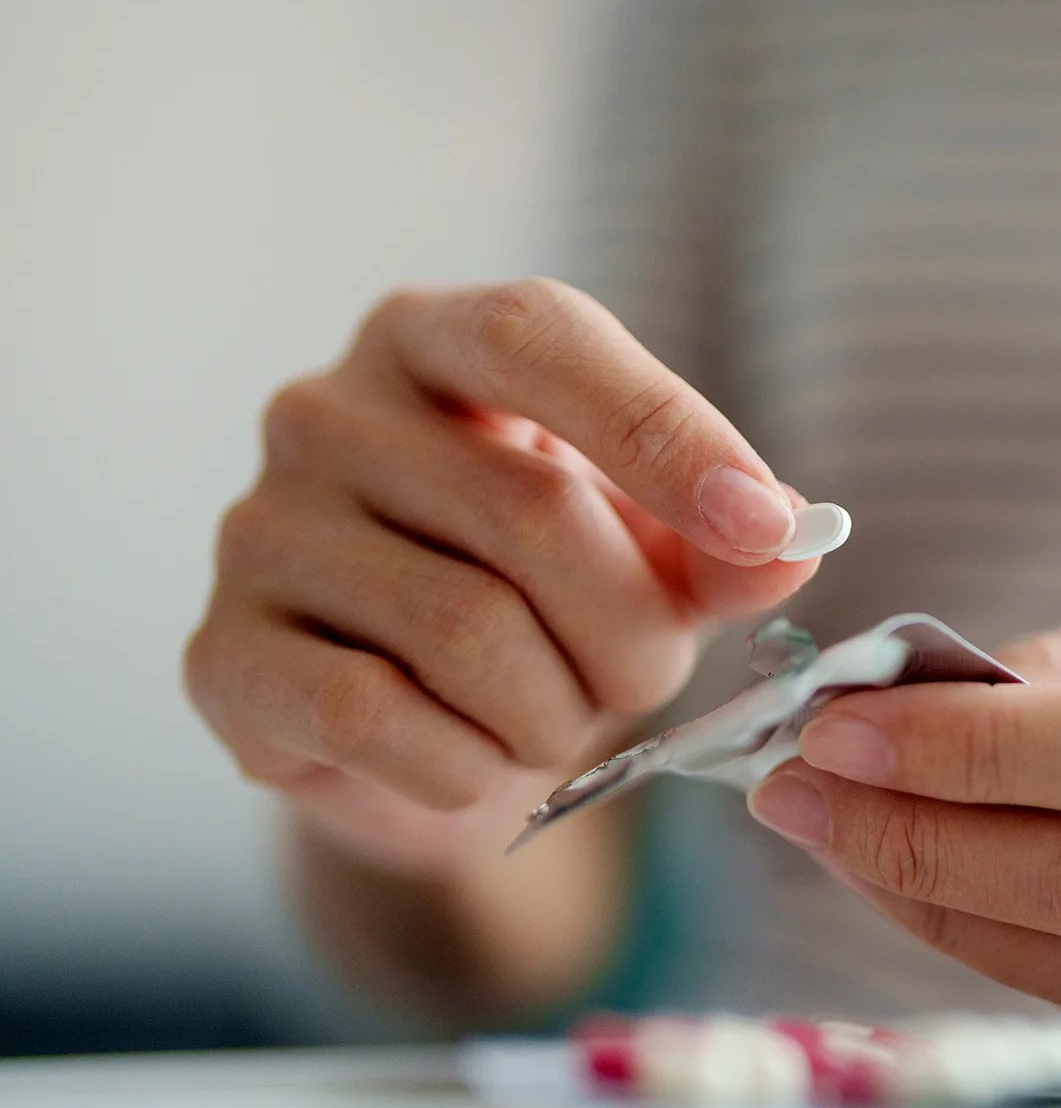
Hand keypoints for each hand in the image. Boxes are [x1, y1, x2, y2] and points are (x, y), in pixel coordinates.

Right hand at [186, 278, 820, 874]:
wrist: (408, 728)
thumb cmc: (544, 600)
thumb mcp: (653, 553)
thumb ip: (725, 544)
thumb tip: (791, 540)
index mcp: (433, 342)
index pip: (544, 341)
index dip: (667, 434)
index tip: (763, 527)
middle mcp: (324, 411)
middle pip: (535, 513)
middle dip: (633, 631)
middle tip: (642, 680)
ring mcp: (258, 528)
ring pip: (470, 632)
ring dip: (558, 713)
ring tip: (557, 721)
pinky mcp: (222, 655)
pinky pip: (381, 719)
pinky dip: (468, 765)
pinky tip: (475, 760)